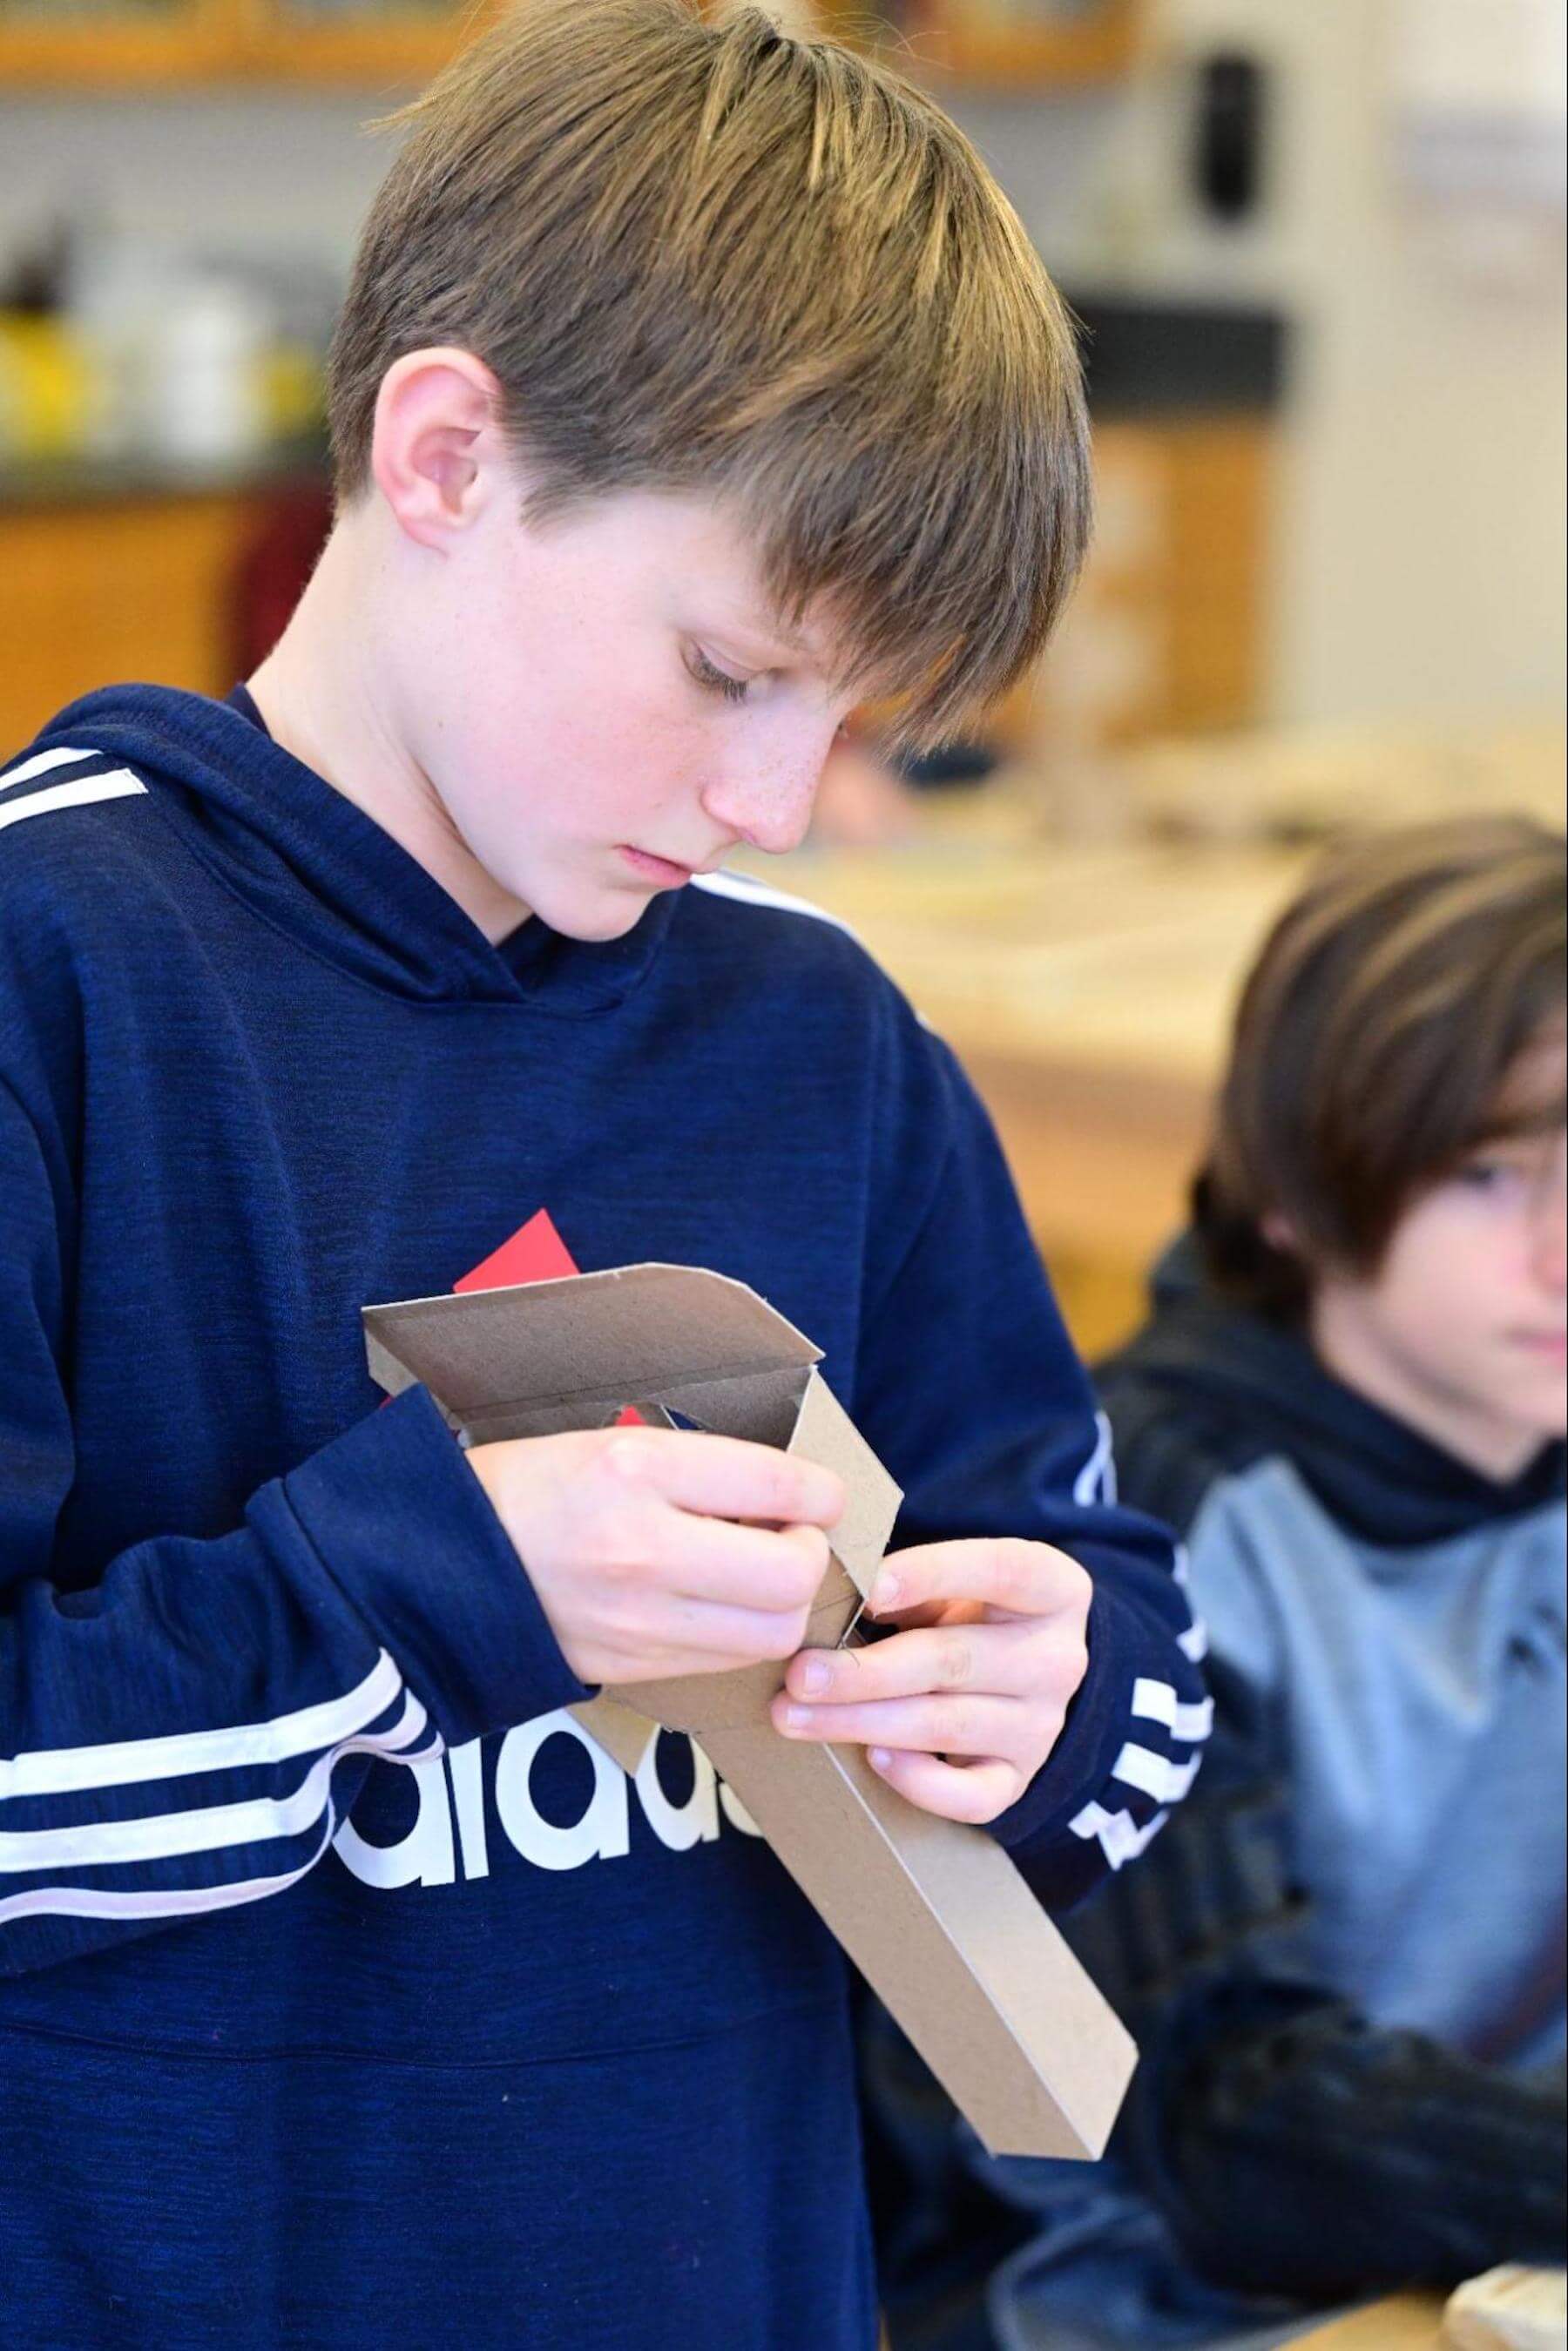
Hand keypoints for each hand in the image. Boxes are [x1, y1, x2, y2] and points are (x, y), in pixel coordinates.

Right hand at [467, 1426, 843, 1687]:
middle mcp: (642, 1548)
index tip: (820, 1495)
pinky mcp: (629, 1666)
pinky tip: (721, 1607)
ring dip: (784, 1605)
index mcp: (635, 1469)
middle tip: (792, 1538)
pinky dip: (742, 1637)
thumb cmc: (525, 1489)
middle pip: (789, 1576)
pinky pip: (724, 1662)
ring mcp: (636, 1618)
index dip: (822, 1491)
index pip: (775, 1482)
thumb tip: (784, 1495)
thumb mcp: (611, 1443)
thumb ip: (699, 1467)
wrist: (435, 1566)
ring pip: (770, 1633)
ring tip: (760, 1576)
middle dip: (810, 1556)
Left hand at [768, 1538, 1091, 1822]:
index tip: (867, 1587)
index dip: (932, 1575)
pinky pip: (973, 1796)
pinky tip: (873, 1758)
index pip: (1000, 1571)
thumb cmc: (977, 1614)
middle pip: (954, 1661)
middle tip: (799, 1674)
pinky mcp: (1020, 1779)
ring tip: (798, 1716)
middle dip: (866, 1671)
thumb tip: (826, 1595)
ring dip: (864, 1722)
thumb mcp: (965, 1581)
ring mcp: (1041, 1726)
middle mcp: (1055, 1660)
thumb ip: (915, 1582)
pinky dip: (920, 1782)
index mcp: (1051, 1589)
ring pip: (947, 1726)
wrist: (1034, 1678)